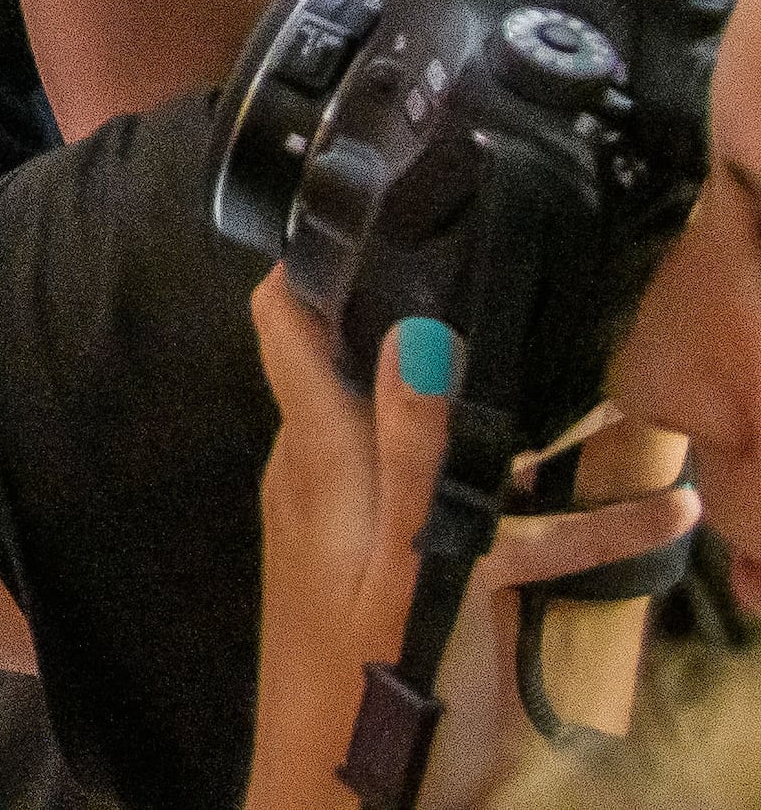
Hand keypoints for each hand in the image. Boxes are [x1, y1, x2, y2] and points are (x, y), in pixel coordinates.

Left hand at [241, 277, 699, 809]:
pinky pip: (494, 530)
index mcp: (318, 457)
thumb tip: (412, 329)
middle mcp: (335, 474)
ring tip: (619, 394)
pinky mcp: (420, 575)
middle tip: (535, 275)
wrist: (353, 806)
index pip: (286, 324)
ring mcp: (378, 525)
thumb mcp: (407, 564)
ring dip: (527, 430)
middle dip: (449, 325)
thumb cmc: (374, 689)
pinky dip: (565, 523)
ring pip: (457, 449)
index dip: (315, 256)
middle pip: (379, 370)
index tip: (380, 201)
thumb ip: (412, 451)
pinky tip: (662, 520)